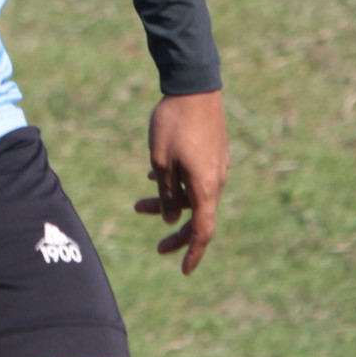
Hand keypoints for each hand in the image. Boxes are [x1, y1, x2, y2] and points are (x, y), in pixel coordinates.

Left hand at [135, 89, 226, 274]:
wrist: (194, 85)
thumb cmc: (174, 123)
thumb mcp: (161, 161)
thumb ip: (167, 193)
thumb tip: (172, 219)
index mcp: (205, 187)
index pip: (203, 231)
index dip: (194, 253)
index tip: (183, 270)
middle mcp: (216, 180)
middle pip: (198, 217)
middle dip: (176, 232)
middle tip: (157, 248)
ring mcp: (216, 166)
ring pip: (194, 195)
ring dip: (169, 202)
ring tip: (139, 204)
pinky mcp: (213, 153)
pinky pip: (196, 178)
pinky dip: (178, 184)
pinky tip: (153, 176)